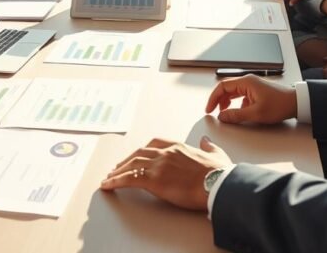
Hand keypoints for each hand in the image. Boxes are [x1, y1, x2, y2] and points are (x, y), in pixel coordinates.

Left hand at [100, 137, 230, 210]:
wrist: (218, 183)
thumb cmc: (220, 173)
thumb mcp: (216, 154)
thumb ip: (208, 147)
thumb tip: (206, 141)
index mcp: (179, 146)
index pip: (155, 143)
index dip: (143, 150)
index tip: (137, 154)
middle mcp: (166, 152)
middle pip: (139, 153)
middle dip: (127, 160)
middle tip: (118, 168)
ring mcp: (158, 165)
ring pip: (131, 165)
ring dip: (118, 171)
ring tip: (109, 177)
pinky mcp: (154, 179)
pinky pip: (129, 179)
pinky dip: (115, 181)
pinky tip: (107, 185)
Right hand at [205, 74, 297, 123]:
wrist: (296, 103)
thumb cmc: (280, 104)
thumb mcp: (256, 113)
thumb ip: (236, 115)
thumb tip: (222, 116)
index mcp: (246, 82)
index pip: (222, 87)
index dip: (213, 98)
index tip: (209, 109)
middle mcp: (248, 81)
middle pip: (226, 88)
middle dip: (218, 100)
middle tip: (213, 111)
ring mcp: (252, 86)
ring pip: (233, 92)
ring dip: (226, 102)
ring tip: (224, 112)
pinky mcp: (256, 91)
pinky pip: (241, 96)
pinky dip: (236, 103)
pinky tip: (239, 112)